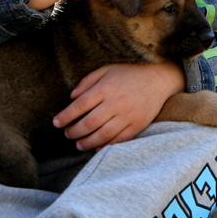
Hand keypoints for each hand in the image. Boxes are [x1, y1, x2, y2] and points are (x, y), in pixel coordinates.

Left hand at [53, 60, 184, 149]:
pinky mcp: (138, 124)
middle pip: (89, 123)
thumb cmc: (130, 74)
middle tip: (67, 134)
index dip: (65, 116)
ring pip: (103, 135)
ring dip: (87, 142)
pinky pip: (119, 140)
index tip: (56, 123)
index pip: (80, 106)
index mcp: (106, 88)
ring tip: (78, 144)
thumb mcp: (107, 70)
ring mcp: (128, 115)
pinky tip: (96, 148)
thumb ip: (88, 81)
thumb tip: (72, 97)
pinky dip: (106, 146)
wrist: (160, 79)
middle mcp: (116, 102)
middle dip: (74, 132)